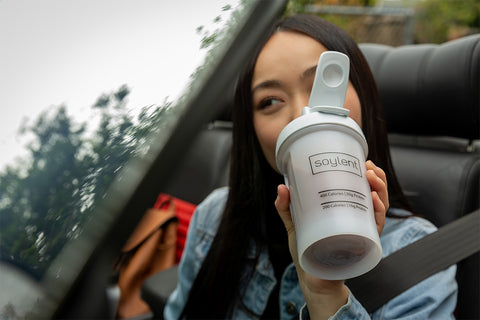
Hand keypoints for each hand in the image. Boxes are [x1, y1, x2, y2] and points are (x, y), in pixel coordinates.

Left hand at [274, 160, 388, 318]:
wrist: (311, 277)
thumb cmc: (305, 249)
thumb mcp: (294, 223)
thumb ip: (286, 206)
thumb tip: (282, 186)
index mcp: (346, 210)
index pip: (361, 188)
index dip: (368, 173)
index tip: (363, 161)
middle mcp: (357, 219)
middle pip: (375, 194)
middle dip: (377, 178)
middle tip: (368, 168)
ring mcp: (361, 231)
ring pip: (380, 208)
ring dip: (380, 190)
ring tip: (372, 178)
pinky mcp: (362, 244)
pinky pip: (376, 227)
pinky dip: (378, 212)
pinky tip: (374, 200)